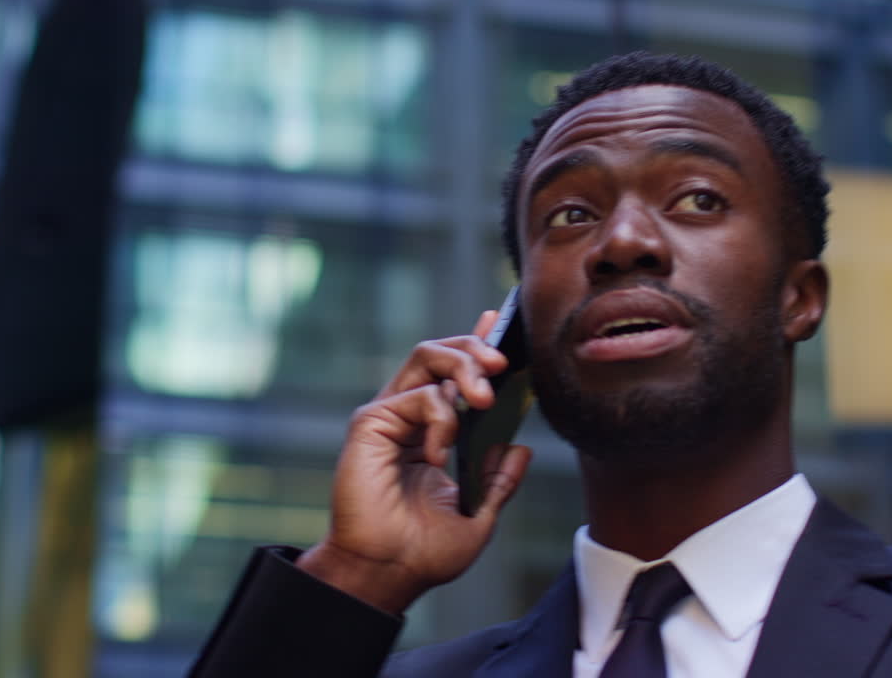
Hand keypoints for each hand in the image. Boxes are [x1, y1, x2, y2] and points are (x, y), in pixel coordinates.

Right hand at [296, 311, 533, 614]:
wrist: (388, 571)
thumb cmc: (425, 551)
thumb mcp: (479, 514)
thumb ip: (499, 480)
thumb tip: (521, 448)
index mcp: (434, 432)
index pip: (456, 375)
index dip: (476, 344)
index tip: (498, 320)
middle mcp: (409, 416)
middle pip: (441, 353)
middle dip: (475, 348)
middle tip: (501, 365)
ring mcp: (389, 416)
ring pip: (426, 356)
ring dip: (463, 366)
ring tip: (483, 397)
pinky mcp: (370, 422)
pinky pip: (417, 396)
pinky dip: (440, 419)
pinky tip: (438, 455)